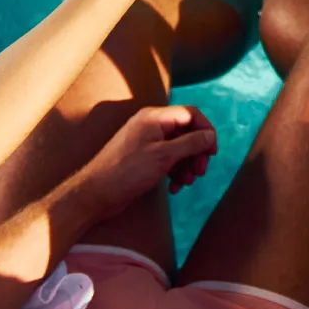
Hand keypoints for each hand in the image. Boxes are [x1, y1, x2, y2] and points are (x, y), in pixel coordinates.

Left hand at [71, 105, 219, 220]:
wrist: (95, 194)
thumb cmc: (127, 171)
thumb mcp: (164, 156)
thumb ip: (190, 143)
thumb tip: (210, 136)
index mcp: (154, 117)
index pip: (190, 114)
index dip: (206, 130)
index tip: (213, 152)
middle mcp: (151, 126)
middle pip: (186, 132)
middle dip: (196, 152)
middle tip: (200, 172)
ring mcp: (147, 142)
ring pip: (178, 148)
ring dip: (187, 165)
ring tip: (186, 183)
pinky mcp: (144, 158)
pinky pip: (168, 160)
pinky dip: (175, 172)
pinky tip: (174, 188)